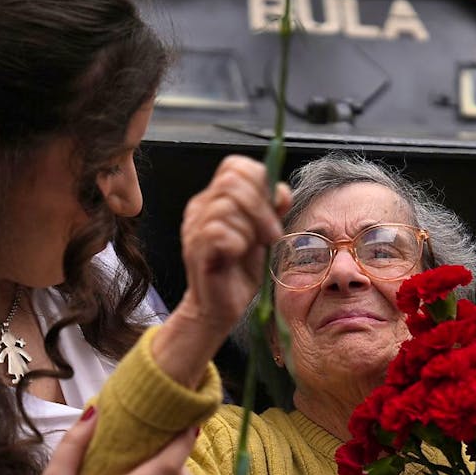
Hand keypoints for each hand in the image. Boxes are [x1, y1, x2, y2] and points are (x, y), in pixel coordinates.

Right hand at [177, 155, 290, 331]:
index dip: (261, 182)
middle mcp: (201, 207)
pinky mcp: (196, 248)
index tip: (274, 210)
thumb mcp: (264, 235)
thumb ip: (272, 210)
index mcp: (216, 199)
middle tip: (271, 235)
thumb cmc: (240, 272)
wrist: (220, 309)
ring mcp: (195, 226)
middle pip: (232, 180)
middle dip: (261, 207)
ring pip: (227, 206)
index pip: (236, 166)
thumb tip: (281, 190)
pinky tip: (236, 256)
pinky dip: (237, 243)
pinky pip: (219, 231)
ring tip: (253, 248)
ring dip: (251, 229)